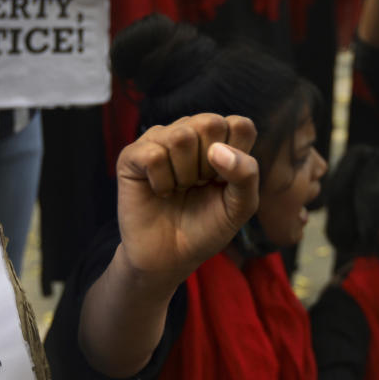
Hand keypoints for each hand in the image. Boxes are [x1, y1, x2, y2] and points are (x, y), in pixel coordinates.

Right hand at [115, 114, 258, 284]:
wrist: (170, 256)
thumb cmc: (205, 227)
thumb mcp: (239, 206)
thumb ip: (246, 174)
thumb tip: (218, 150)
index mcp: (219, 138)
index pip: (240, 125)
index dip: (236, 158)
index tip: (224, 183)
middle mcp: (189, 131)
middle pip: (210, 123)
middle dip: (209, 165)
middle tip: (199, 185)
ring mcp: (159, 139)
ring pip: (181, 137)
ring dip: (185, 175)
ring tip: (179, 189)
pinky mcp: (132, 155)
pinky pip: (154, 155)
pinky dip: (162, 183)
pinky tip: (160, 191)